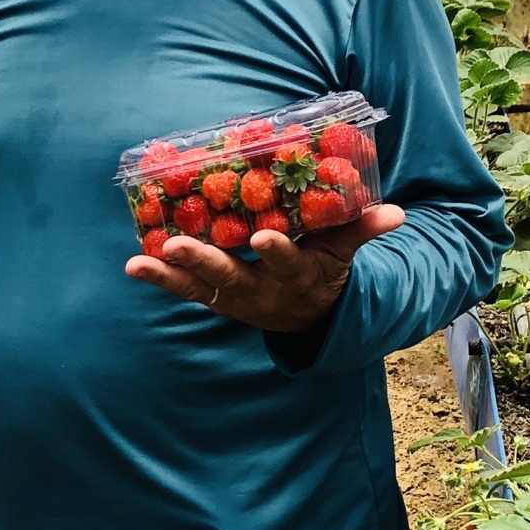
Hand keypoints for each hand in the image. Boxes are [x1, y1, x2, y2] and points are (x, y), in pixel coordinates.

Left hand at [125, 205, 404, 334]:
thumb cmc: (324, 270)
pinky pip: (183, 289)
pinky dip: (160, 278)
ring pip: (198, 287)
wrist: (307, 316)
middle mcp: (259, 291)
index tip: (264, 238)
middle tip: (178, 245)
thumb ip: (362, 231)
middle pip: (229, 277)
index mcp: (295, 277)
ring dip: (170, 274)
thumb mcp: (345, 254)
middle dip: (204, 261)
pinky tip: (134, 265)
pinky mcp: (212, 296)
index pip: (286, 263)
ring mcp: (232, 297)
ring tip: (138, 263)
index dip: (276, 252)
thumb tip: (396, 214)